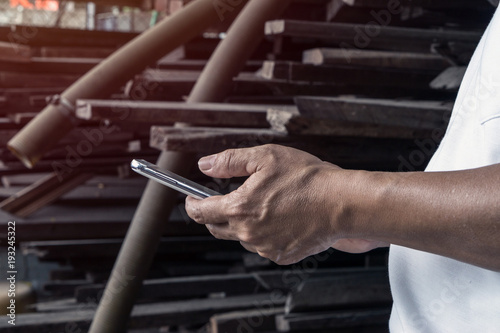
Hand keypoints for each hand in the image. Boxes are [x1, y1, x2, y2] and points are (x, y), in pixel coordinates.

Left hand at [185, 144, 384, 264]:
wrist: (341, 204)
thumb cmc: (308, 178)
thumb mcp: (265, 158)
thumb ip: (230, 161)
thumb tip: (205, 165)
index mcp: (239, 208)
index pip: (201, 211)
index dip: (191, 204)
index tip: (191, 198)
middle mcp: (248, 233)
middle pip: (217, 227)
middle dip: (215, 214)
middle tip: (226, 199)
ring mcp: (264, 248)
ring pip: (241, 237)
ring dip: (242, 223)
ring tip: (265, 204)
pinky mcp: (281, 256)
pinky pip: (262, 246)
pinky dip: (264, 233)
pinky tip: (280, 218)